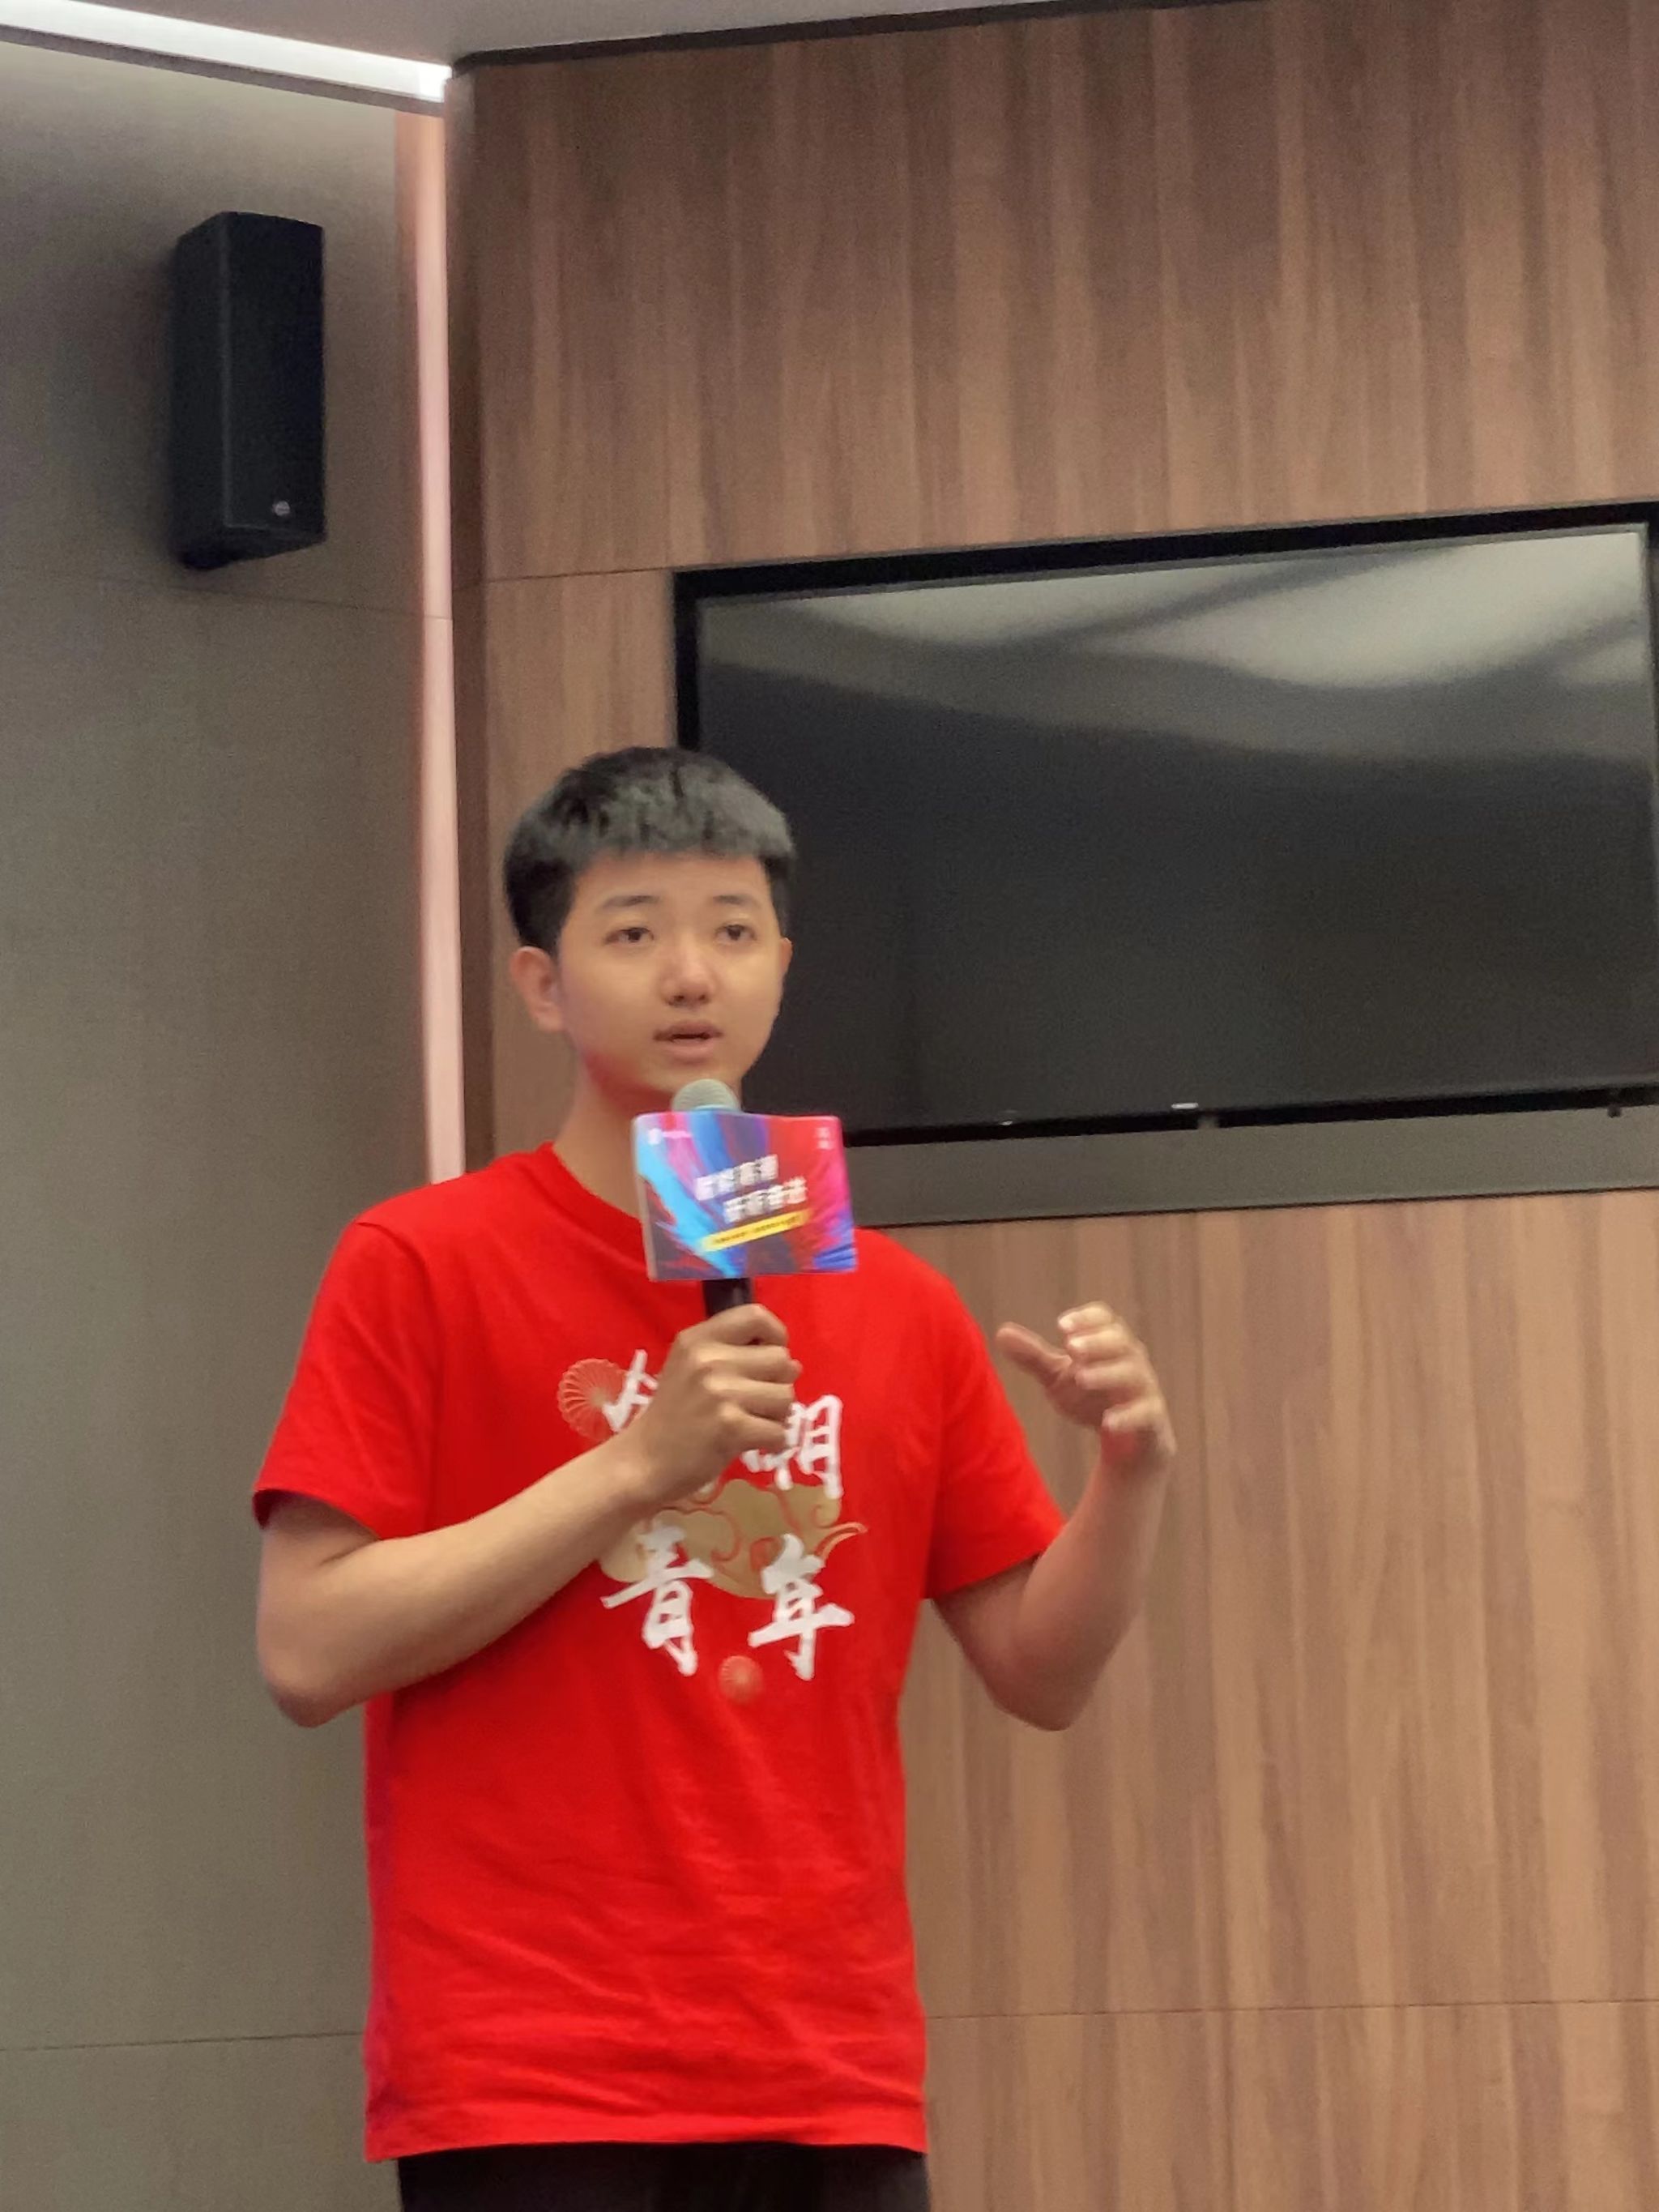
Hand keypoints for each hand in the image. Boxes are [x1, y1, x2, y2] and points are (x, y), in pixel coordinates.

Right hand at [624, 1304, 800, 1508]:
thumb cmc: (672, 1415)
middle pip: (781, 1359)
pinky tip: (754, 1445)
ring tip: (753, 1424)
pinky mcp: (730, 1426)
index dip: (776, 1336)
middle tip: (758, 1404)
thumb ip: (738, 1357)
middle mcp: (708, 1359)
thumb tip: (795, 1365)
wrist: (643, 1462)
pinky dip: (773, 1442)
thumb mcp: (692, 1369)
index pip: (756, 1315)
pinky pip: (778, 1431)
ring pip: (785, 1396)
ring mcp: (720, 1392)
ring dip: (777, 1416)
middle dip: (778, 1384)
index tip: (769, 1360)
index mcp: (698, 1338)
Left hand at [997, 1302, 1175, 1475]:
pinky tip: (1107, 1423)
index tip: (1061, 1326)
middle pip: (1122, 1342)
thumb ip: (1034, 1357)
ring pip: (1134, 1374)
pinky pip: (1147, 1414)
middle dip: (1097, 1342)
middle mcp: (1132, 1361)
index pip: (1106, 1319)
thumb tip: (1001, 1333)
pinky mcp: (1153, 1420)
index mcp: (1111, 1344)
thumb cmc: (1092, 1399)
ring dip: (1108, 1373)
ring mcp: (1145, 1390)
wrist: (1128, 1444)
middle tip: (1071, 1346)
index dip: (1087, 1319)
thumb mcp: (1059, 1378)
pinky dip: (1129, 1417)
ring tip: (1081, 1376)